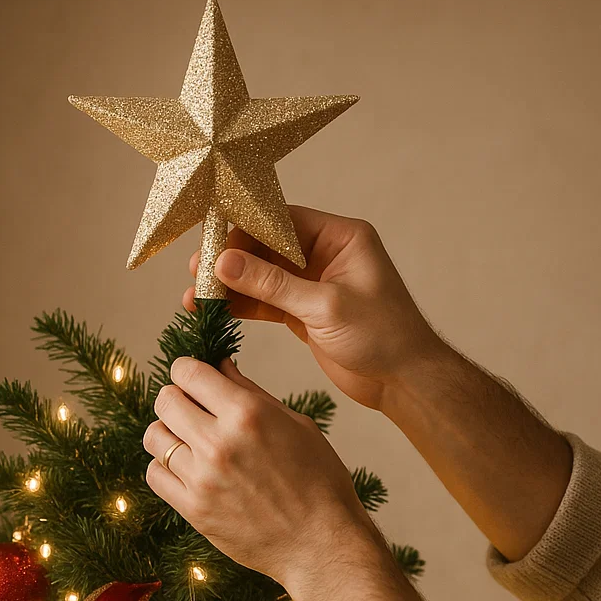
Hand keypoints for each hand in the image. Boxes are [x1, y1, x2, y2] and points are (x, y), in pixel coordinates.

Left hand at [143, 356, 379, 587]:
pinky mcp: (193, 509)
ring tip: (189, 441)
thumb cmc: (319, 482)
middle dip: (176, 397)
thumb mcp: (296, 424)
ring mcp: (201, 478)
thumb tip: (220, 366)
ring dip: (168, 432)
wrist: (322, 544)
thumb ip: (251, 392)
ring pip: (154, 437)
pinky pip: (154, 475)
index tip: (193, 377)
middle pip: (164, 400)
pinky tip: (186, 468)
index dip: (187, 369)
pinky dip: (164, 466)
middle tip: (192, 408)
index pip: (188, 372)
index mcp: (246, 414)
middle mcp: (218, 442)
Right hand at [184, 206, 443, 411]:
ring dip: (231, 286)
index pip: (282, 220)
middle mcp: (325, 254)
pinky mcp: (304, 312)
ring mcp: (313, 284)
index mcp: (341, 237)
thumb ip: (272, 285)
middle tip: (197, 270)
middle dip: (230, 259)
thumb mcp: (324, 306)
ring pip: (262, 277)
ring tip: (197, 296)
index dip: (244, 228)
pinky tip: (215, 310)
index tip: (210, 239)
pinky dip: (242, 307)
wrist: (404, 381)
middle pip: (266, 246)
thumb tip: (224, 263)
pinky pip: (266, 302)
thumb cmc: (383, 336)